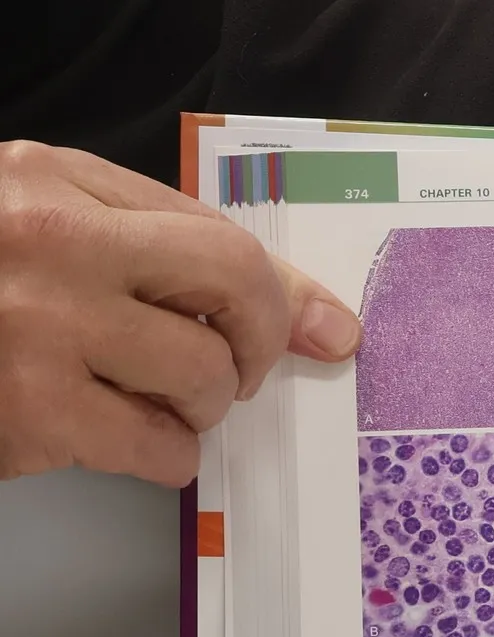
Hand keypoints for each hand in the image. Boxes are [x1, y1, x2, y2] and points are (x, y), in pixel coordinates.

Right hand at [0, 140, 361, 487]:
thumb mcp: (36, 233)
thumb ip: (155, 251)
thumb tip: (318, 321)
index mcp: (48, 180)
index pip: (212, 229)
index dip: (280, 289)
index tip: (317, 326)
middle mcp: (49, 241)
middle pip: (232, 285)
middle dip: (257, 340)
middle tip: (233, 369)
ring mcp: (39, 325)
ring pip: (203, 373)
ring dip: (200, 406)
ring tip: (154, 401)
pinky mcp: (32, 410)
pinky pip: (160, 446)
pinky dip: (164, 456)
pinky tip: (124, 439)